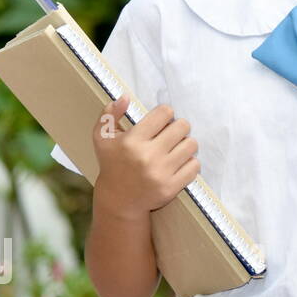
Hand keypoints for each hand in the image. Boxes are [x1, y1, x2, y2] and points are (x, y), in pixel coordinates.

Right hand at [91, 95, 200, 218]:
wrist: (118, 200)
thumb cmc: (112, 164)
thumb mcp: (102, 138)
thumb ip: (109, 114)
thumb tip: (125, 97)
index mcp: (131, 140)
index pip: (164, 113)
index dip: (165, 114)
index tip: (161, 121)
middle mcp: (146, 156)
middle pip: (182, 126)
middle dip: (178, 128)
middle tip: (171, 135)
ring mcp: (160, 173)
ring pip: (192, 145)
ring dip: (186, 145)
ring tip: (175, 149)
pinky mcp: (171, 187)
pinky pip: (194, 165)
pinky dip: (190, 163)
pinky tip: (179, 163)